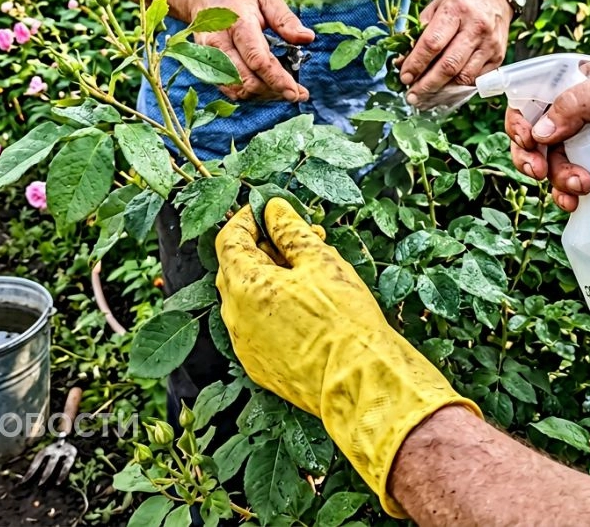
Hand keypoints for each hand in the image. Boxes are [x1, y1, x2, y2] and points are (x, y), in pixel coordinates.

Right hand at [190, 0, 314, 101]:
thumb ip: (285, 20)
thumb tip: (307, 38)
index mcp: (238, 24)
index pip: (258, 60)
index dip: (278, 79)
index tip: (297, 92)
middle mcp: (219, 44)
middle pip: (247, 80)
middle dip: (274, 92)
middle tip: (298, 94)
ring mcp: (210, 58)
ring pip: (238, 90)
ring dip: (264, 95)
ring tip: (285, 90)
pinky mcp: (208, 67)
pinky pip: (230, 89)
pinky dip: (252, 94)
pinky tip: (267, 87)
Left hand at [216, 199, 479, 517]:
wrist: (359, 380)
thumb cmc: (344, 319)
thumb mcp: (320, 262)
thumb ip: (290, 231)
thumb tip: (273, 209)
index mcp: (245, 285)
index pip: (229, 239)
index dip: (247, 219)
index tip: (268, 210)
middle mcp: (235, 316)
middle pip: (237, 269)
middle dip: (264, 248)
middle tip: (301, 238)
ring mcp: (245, 345)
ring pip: (247, 300)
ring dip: (270, 280)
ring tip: (311, 274)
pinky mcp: (259, 367)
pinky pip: (257, 328)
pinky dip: (273, 310)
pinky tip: (306, 309)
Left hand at [400, 0, 512, 105]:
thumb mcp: (436, 6)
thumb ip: (419, 33)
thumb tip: (402, 62)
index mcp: (455, 10)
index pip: (432, 44)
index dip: (416, 64)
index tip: (404, 77)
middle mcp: (476, 27)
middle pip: (449, 65)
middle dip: (427, 85)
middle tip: (412, 96)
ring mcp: (489, 43)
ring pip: (463, 77)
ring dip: (442, 91)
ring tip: (426, 96)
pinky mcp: (498, 56)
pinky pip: (476, 79)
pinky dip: (458, 87)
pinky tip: (446, 89)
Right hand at [507, 60, 589, 211]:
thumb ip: (577, 103)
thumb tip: (540, 131)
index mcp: (578, 84)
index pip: (532, 96)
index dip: (520, 118)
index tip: (526, 138)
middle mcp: (577, 113)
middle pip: (532, 134)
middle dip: (529, 154)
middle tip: (538, 169)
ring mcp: (587, 143)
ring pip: (548, 162)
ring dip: (554, 177)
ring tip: (579, 184)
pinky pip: (567, 183)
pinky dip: (564, 194)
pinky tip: (576, 200)